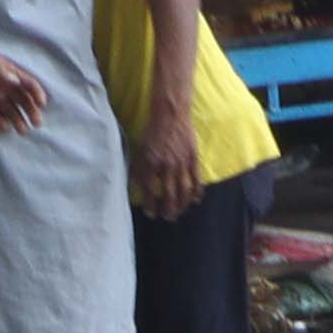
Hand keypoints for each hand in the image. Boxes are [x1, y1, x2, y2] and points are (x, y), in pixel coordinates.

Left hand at [0, 41, 50, 135]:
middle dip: (31, 111)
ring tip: (22, 130)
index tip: (41, 104)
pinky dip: (0, 122)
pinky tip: (5, 128)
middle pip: (23, 99)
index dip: (37, 92)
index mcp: (7, 71)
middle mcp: (3, 84)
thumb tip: (16, 82)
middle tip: (36, 123)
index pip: (27, 82)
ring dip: (18, 119)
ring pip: (10, 109)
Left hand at [134, 107, 202, 223]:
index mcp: (151, 163)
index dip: (150, 204)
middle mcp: (166, 166)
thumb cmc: (152, 130)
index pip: (150, 190)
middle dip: (168, 209)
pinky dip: (196, 192)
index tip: (151, 213)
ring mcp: (182, 164)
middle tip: (167, 218)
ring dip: (181, 205)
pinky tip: (195, 200)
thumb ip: (138, 167)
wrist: (170, 115)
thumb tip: (136, 184)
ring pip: (183, 191)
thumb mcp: (140, 148)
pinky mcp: (193, 159)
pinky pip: (196, 180)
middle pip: (169, 195)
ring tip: (179, 212)